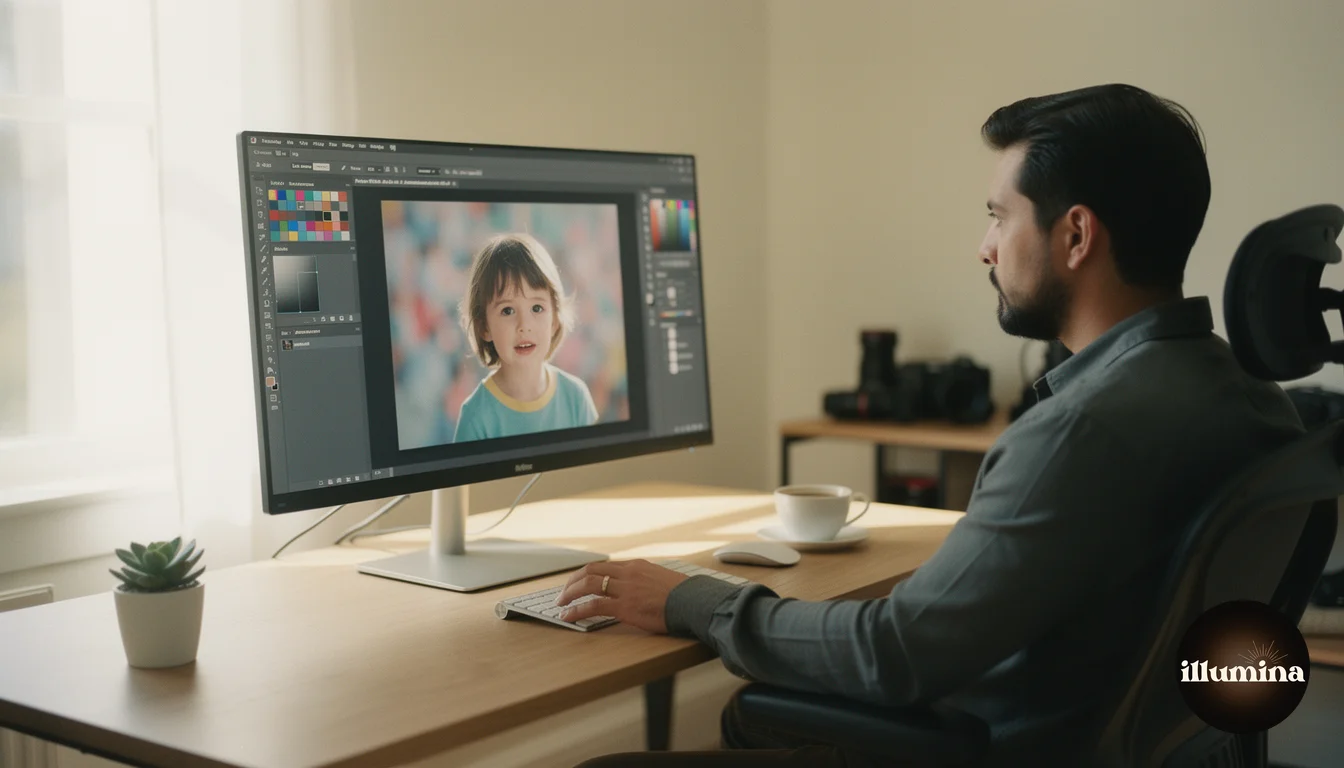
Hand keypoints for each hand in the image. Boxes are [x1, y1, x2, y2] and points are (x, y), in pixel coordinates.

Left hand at [554, 559, 689, 633]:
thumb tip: (641, 588)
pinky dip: (577, 610)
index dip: (587, 574)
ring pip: (588, 585)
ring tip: (561, 604)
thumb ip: (647, 580)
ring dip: (570, 594)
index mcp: (637, 565)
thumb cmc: (685, 595)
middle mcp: (628, 573)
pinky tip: (568, 616)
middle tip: (564, 592)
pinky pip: (593, 606)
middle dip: (573, 581)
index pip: (605, 566)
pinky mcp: (625, 607)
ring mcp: (626, 589)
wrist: (694, 602)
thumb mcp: (663, 579)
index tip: (579, 581)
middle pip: (591, 571)